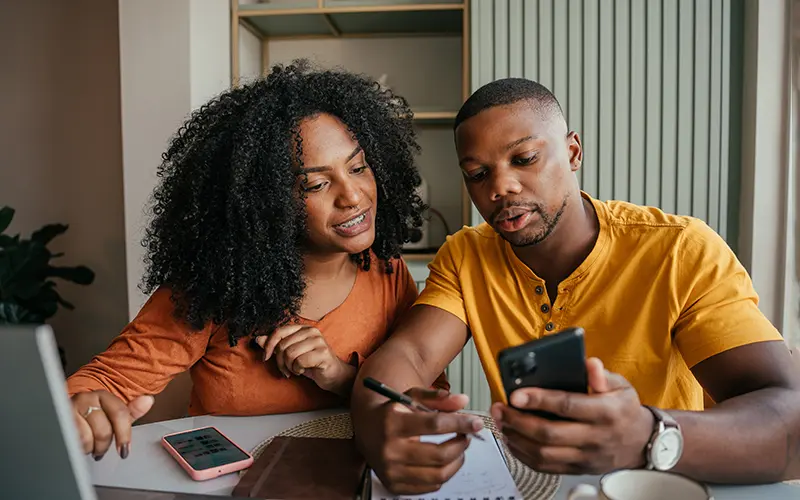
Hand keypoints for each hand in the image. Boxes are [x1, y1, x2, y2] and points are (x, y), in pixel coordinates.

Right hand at [71, 391, 153, 460]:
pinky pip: (72, 442)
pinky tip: (78, 445)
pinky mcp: (58, 422)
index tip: (124, 450)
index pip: (120, 413)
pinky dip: (78, 448)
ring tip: (89, 445)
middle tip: (102, 449)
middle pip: (103, 430)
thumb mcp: (114, 413)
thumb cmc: (93, 416)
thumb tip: (147, 400)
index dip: (124, 435)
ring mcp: (69, 409)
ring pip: (86, 438)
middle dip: (105, 444)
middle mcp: (86, 398)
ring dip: (90, 447)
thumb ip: (132, 410)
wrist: (66, 412)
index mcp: (103, 395)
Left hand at [255, 325, 354, 394]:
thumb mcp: (291, 354)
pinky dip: (298, 370)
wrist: (333, 375)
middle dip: (280, 361)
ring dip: (289, 367)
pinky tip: (303, 371)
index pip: (279, 331)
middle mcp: (311, 331)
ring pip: (290, 354)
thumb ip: (276, 345)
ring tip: (295, 370)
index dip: (269, 345)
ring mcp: (318, 341)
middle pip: (283, 345)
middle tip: (285, 370)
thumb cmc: (312, 363)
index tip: (265, 357)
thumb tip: (258, 339)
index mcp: (303, 328)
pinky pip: (299, 362)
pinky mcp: (323, 353)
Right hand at [359, 387, 484, 494]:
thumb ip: (437, 398)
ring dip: (457, 462)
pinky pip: (429, 487)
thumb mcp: (411, 397)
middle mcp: (390, 449)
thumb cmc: (391, 412)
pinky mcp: (393, 485)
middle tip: (466, 437)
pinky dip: (443, 475)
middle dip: (461, 445)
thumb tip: (463, 401)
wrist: (365, 428)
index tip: (475, 423)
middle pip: (440, 454)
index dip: (460, 424)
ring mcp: (391, 470)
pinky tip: (443, 462)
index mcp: (393, 422)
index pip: (435, 425)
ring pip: (438, 475)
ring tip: (458, 449)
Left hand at [491, 358, 653, 474]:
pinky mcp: (578, 469)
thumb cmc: (624, 410)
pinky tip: (513, 439)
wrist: (640, 443)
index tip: (515, 394)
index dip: (539, 400)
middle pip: (549, 434)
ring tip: (502, 422)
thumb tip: (588, 363)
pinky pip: (545, 467)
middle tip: (501, 408)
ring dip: (517, 438)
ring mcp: (585, 457)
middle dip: (518, 420)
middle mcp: (595, 437)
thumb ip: (601, 375)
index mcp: (606, 413)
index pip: (567, 405)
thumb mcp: (621, 386)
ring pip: (544, 454)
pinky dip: (524, 455)